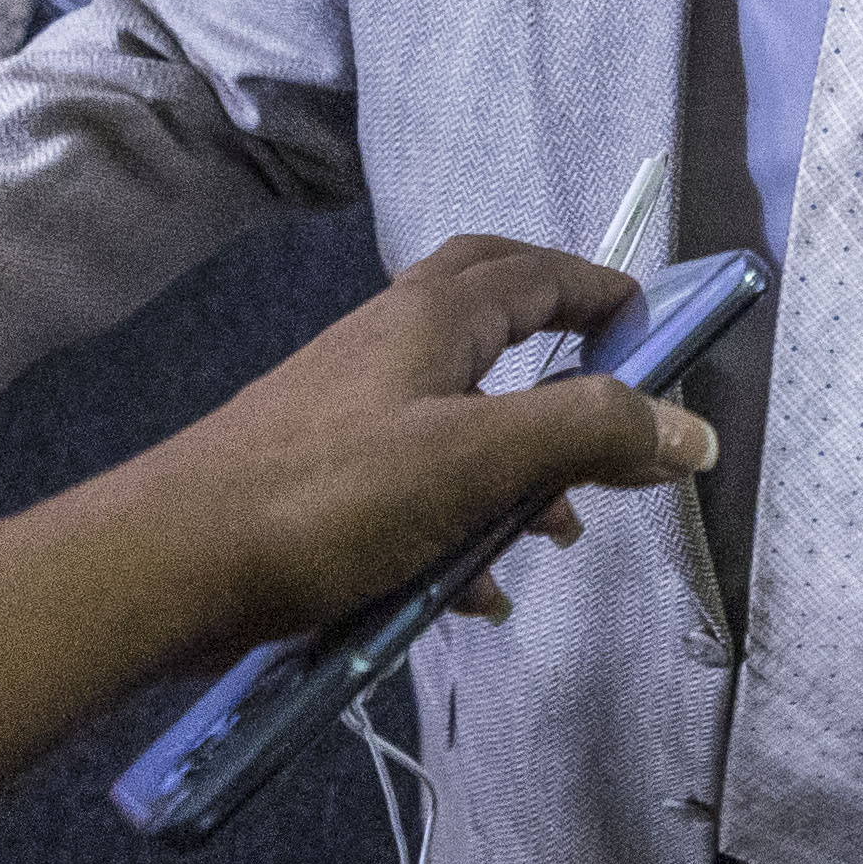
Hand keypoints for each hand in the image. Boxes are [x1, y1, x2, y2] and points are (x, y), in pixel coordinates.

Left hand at [115, 233, 709, 648]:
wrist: (171, 562)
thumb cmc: (328, 498)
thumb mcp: (478, 461)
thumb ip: (588, 434)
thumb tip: (691, 428)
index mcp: (431, 317)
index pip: (535, 271)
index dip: (602, 290)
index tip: (658, 328)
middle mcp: (388, 342)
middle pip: (490, 316)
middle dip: (560, 353)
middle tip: (611, 398)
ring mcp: (347, 406)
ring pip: (457, 411)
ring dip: (519, 459)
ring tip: (560, 530)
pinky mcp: (318, 473)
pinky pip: (415, 479)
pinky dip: (462, 519)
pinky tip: (475, 592)